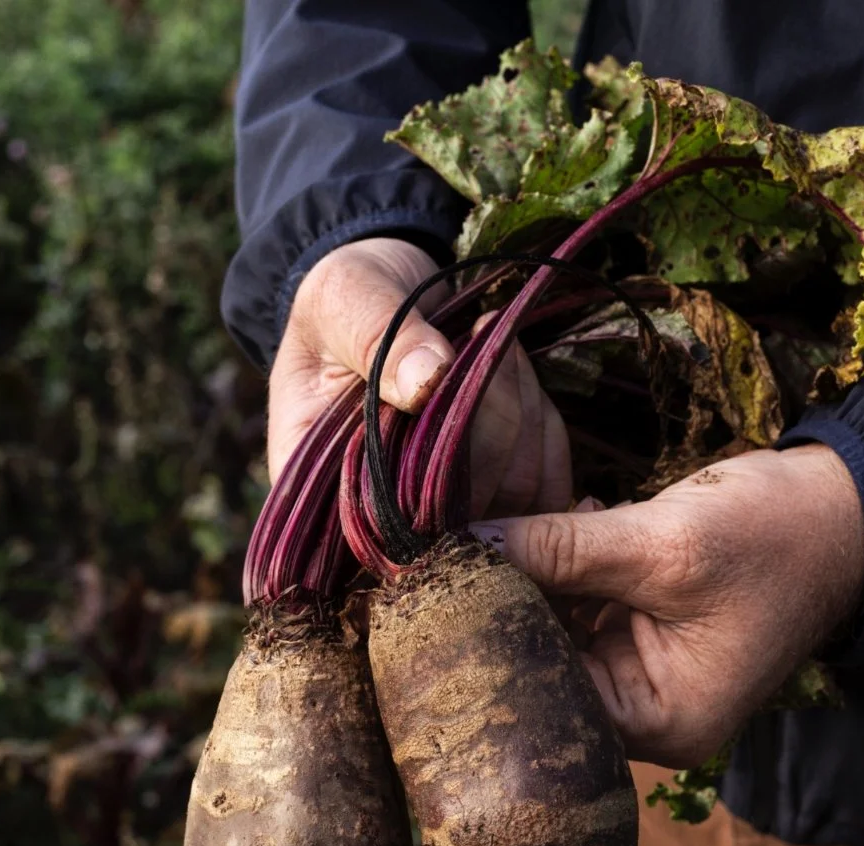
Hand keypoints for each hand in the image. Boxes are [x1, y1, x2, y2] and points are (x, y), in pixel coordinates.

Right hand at [268, 237, 569, 516]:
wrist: (389, 292)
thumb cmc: (347, 301)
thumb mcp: (343, 301)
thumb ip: (374, 338)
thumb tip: (425, 382)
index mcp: (318, 491)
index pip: (366, 534)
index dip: (414, 494)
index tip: (438, 396)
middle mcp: (381, 523)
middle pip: (453, 522)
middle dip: (482, 428)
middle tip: (475, 344)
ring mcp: (445, 518)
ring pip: (509, 506)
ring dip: (519, 417)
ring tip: (494, 349)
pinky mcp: (498, 499)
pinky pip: (541, 489)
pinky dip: (545, 430)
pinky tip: (519, 377)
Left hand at [472, 446, 863, 767]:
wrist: (839, 511)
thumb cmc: (774, 539)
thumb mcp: (661, 545)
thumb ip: (560, 550)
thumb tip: (466, 547)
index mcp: (660, 724)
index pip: (548, 698)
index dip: (496, 642)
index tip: (445, 590)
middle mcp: (644, 714)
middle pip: (545, 668)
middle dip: (512, 606)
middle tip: (464, 552)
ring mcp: (640, 674)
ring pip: (555, 632)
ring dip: (538, 578)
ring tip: (525, 528)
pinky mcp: (637, 633)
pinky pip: (579, 607)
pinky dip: (567, 567)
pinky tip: (567, 524)